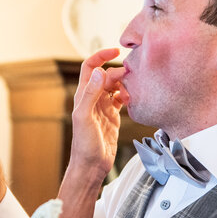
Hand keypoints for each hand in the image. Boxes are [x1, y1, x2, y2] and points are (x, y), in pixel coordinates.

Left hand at [69, 48, 127, 181]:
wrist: (91, 166)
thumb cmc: (84, 145)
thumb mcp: (85, 117)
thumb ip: (91, 94)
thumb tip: (101, 73)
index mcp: (83, 95)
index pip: (90, 67)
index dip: (101, 56)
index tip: (116, 51)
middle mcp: (92, 99)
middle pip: (106, 75)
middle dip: (119, 71)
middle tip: (131, 76)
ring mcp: (103, 107)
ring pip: (115, 86)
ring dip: (124, 84)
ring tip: (133, 90)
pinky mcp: (112, 116)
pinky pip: (121, 99)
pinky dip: (128, 95)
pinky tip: (133, 99)